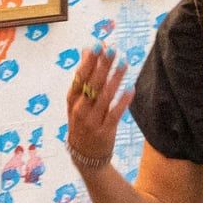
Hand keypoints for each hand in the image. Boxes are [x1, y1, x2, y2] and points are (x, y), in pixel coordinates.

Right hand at [65, 45, 132, 172]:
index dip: (88, 61)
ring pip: (104, 97)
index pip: (79, 77)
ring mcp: (92, 122)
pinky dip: (122, 101)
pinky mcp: (105, 132)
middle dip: (102, 66)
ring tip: (124, 63)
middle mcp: (80, 110)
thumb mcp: (76, 102)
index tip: (98, 45)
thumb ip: (82, 76)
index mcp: (72, 100)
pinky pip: (115, 114)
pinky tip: (130, 88)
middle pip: (92, 84)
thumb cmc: (82, 123)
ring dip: (114, 79)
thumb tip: (87, 49)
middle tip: (113, 50)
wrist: (85, 158)